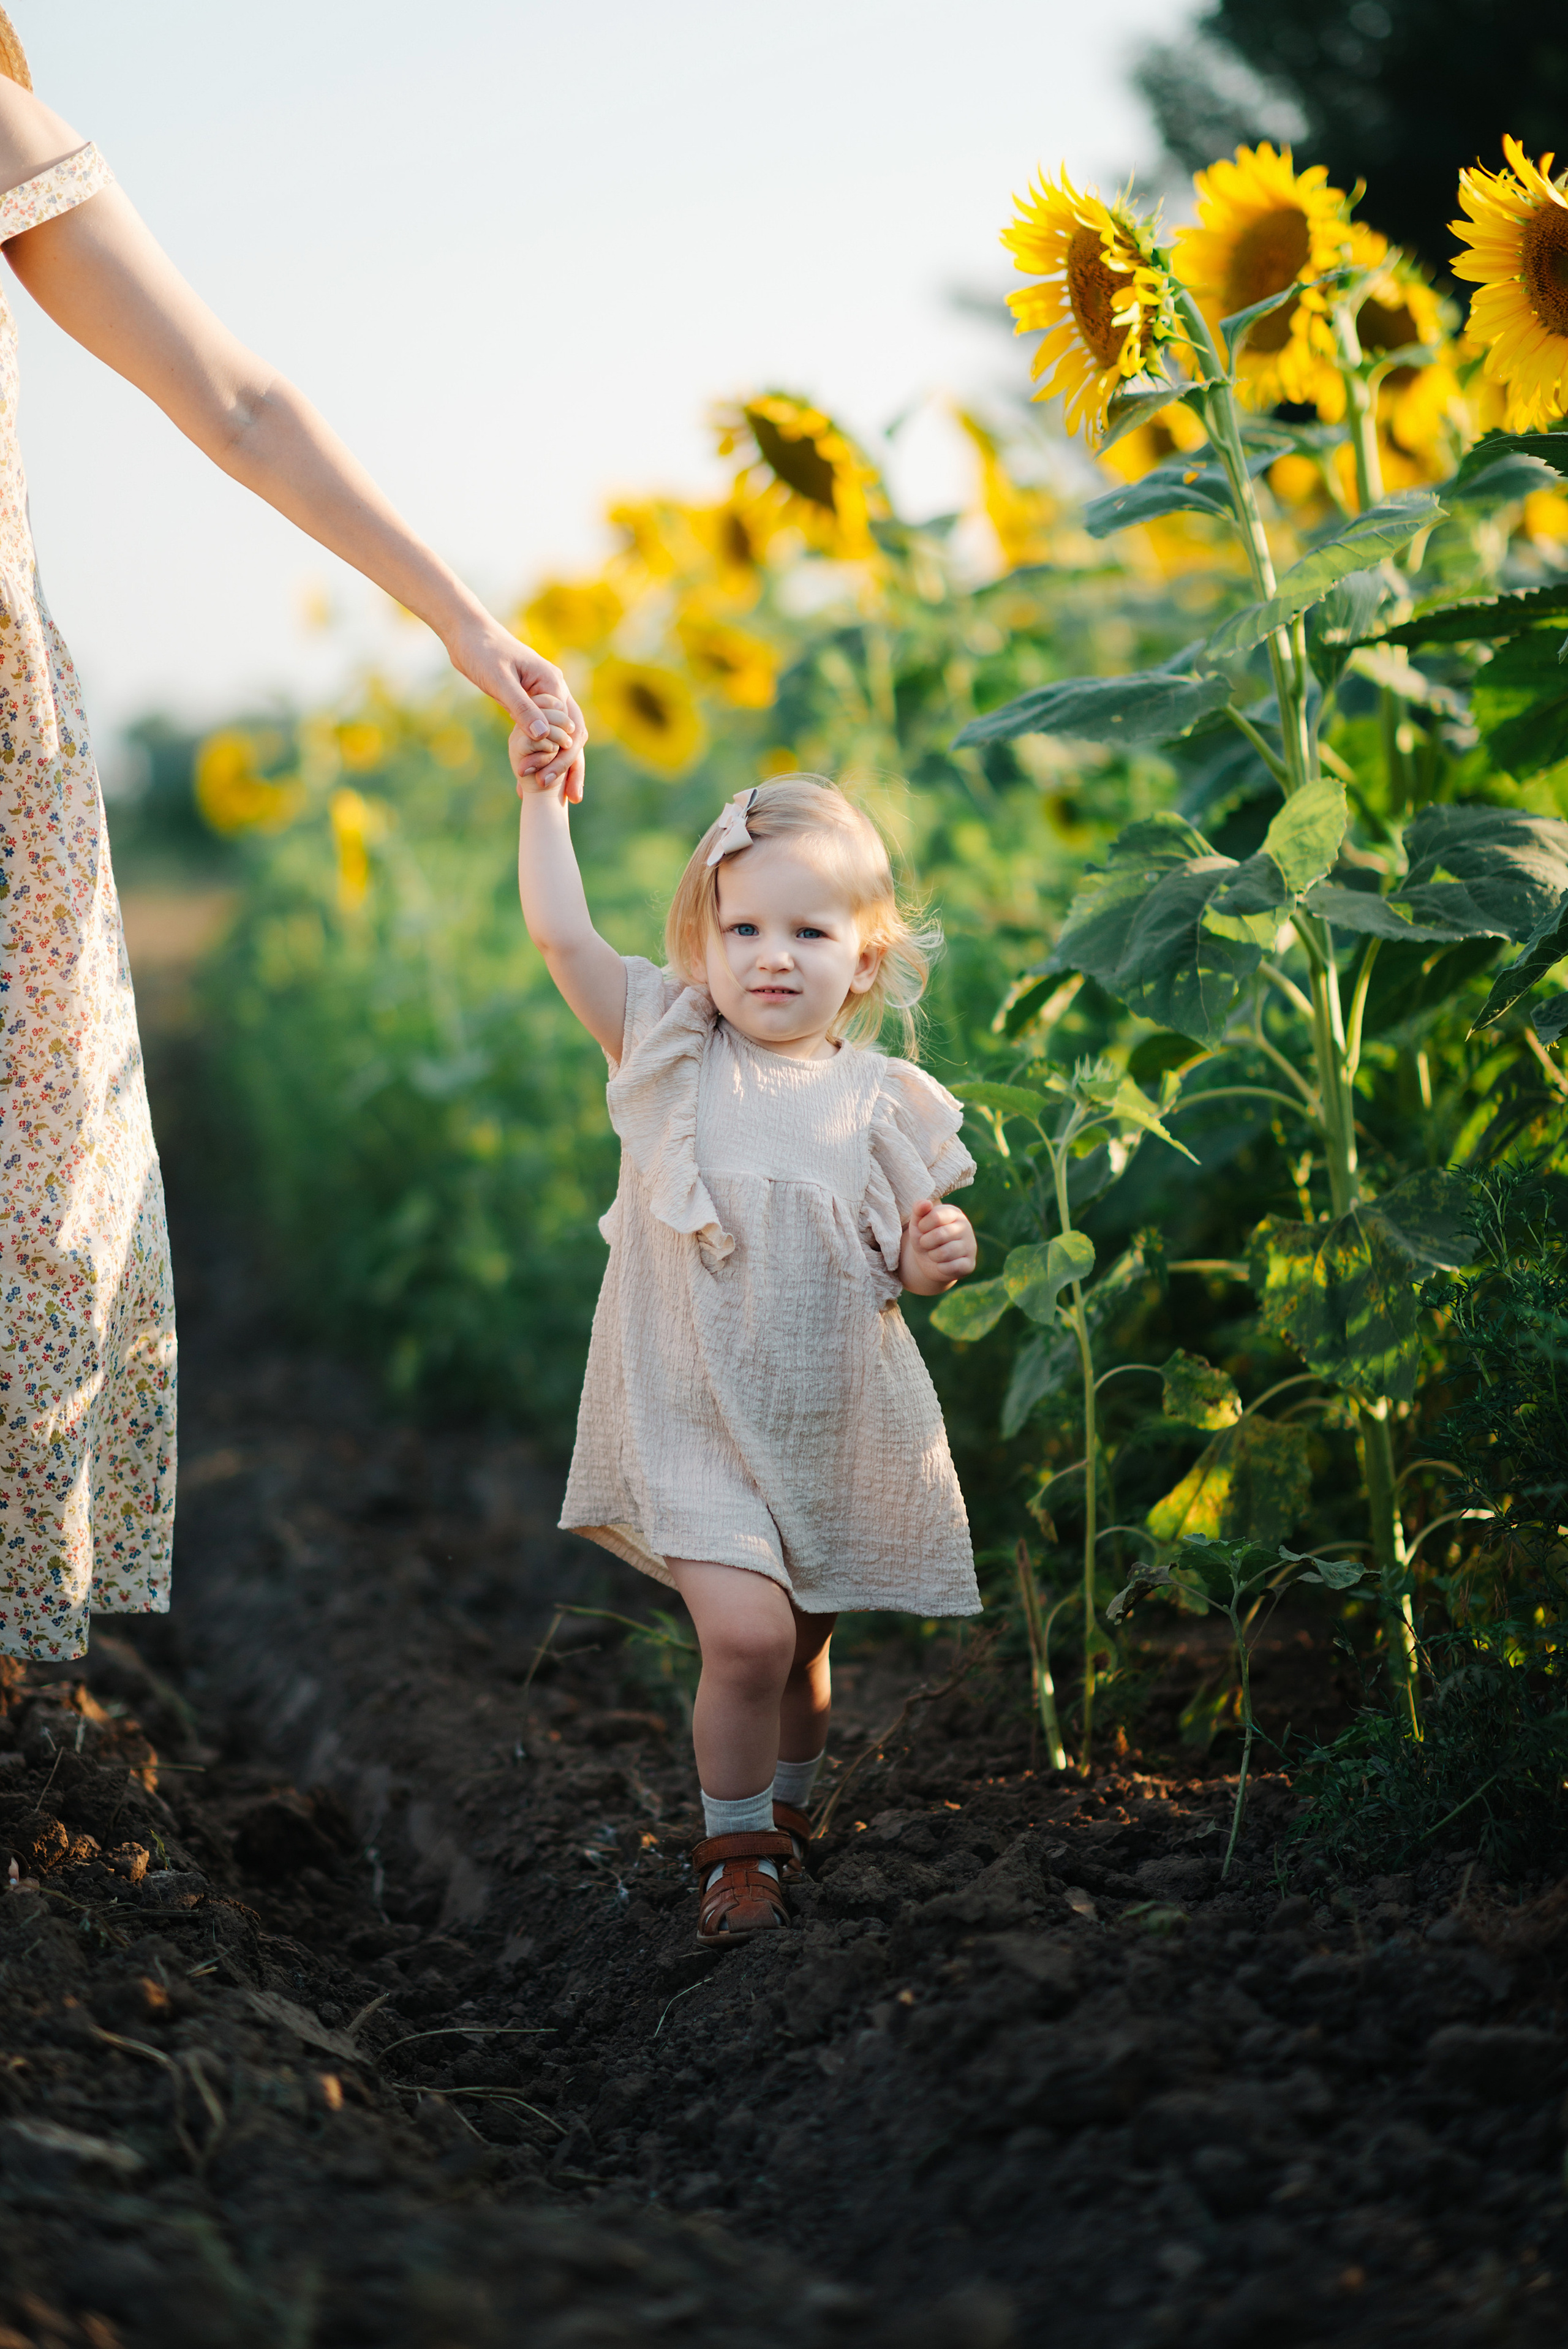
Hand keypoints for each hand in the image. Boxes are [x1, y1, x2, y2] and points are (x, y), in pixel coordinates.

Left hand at [448, 615, 587, 800]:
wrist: (467, 634)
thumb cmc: (481, 651)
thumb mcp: (499, 680)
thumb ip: (521, 707)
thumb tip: (544, 735)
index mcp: (552, 684)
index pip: (570, 727)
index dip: (565, 758)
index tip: (552, 782)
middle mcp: (555, 691)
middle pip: (574, 735)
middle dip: (573, 767)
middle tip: (571, 799)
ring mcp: (545, 697)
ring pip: (563, 736)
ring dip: (563, 764)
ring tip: (559, 794)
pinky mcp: (531, 703)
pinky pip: (545, 732)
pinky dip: (544, 754)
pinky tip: (535, 775)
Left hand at [900, 1198, 977, 1294]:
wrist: (928, 1261)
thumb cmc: (924, 1236)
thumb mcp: (918, 1222)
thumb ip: (919, 1209)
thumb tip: (926, 1203)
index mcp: (954, 1213)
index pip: (936, 1216)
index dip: (923, 1226)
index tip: (922, 1229)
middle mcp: (966, 1227)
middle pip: (940, 1235)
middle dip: (925, 1242)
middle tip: (926, 1244)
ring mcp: (970, 1246)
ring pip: (945, 1253)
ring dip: (932, 1256)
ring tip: (934, 1254)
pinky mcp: (969, 1264)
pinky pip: (952, 1267)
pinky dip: (941, 1268)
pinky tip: (942, 1264)